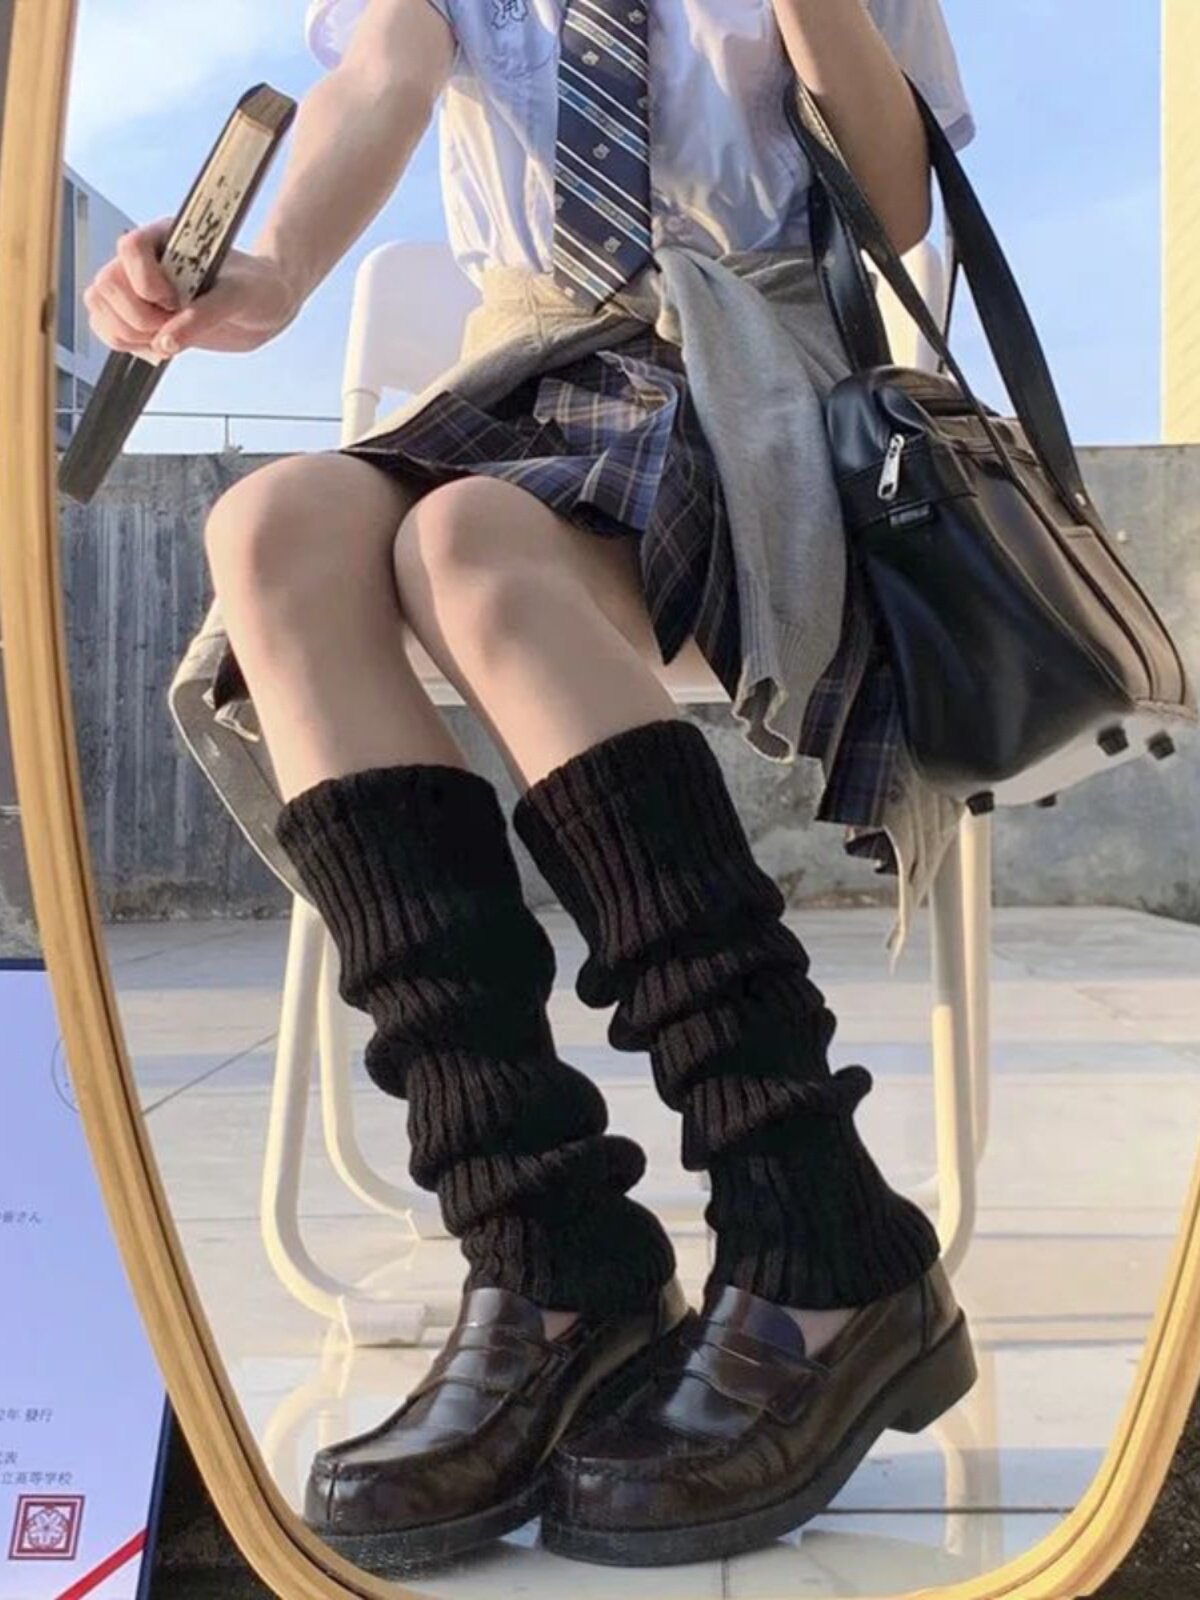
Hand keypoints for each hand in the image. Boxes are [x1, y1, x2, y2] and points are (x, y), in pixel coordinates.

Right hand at [82, 215, 305, 362]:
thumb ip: (204, 315)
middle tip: (173, 323)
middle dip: (137, 316)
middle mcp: (145, 261)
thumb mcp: (239, 297)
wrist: (265, 306)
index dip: (146, 282)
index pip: (129, 248)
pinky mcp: (139, 316)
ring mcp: (137, 288)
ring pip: (100, 308)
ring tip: (168, 337)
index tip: (177, 301)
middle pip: (106, 284)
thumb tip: (165, 341)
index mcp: (166, 238)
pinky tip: (160, 347)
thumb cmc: (257, 288)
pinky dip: (127, 345)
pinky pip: (108, 331)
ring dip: (130, 332)